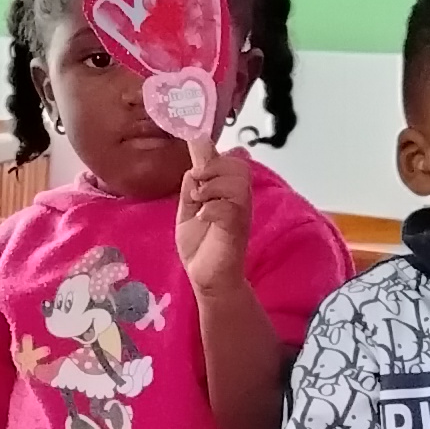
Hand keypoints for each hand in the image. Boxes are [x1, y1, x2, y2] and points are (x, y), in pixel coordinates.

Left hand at [174, 142, 253, 298]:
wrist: (206, 278)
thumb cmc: (201, 244)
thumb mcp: (189, 206)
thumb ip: (193, 181)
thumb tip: (196, 151)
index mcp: (229, 191)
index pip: (233, 159)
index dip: (214, 153)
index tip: (195, 151)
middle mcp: (239, 200)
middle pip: (239, 166)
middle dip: (212, 167)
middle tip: (196, 186)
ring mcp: (240, 215)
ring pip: (237, 184)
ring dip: (211, 187)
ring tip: (198, 201)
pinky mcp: (235, 232)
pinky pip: (230, 209)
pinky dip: (212, 208)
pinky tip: (201, 216)